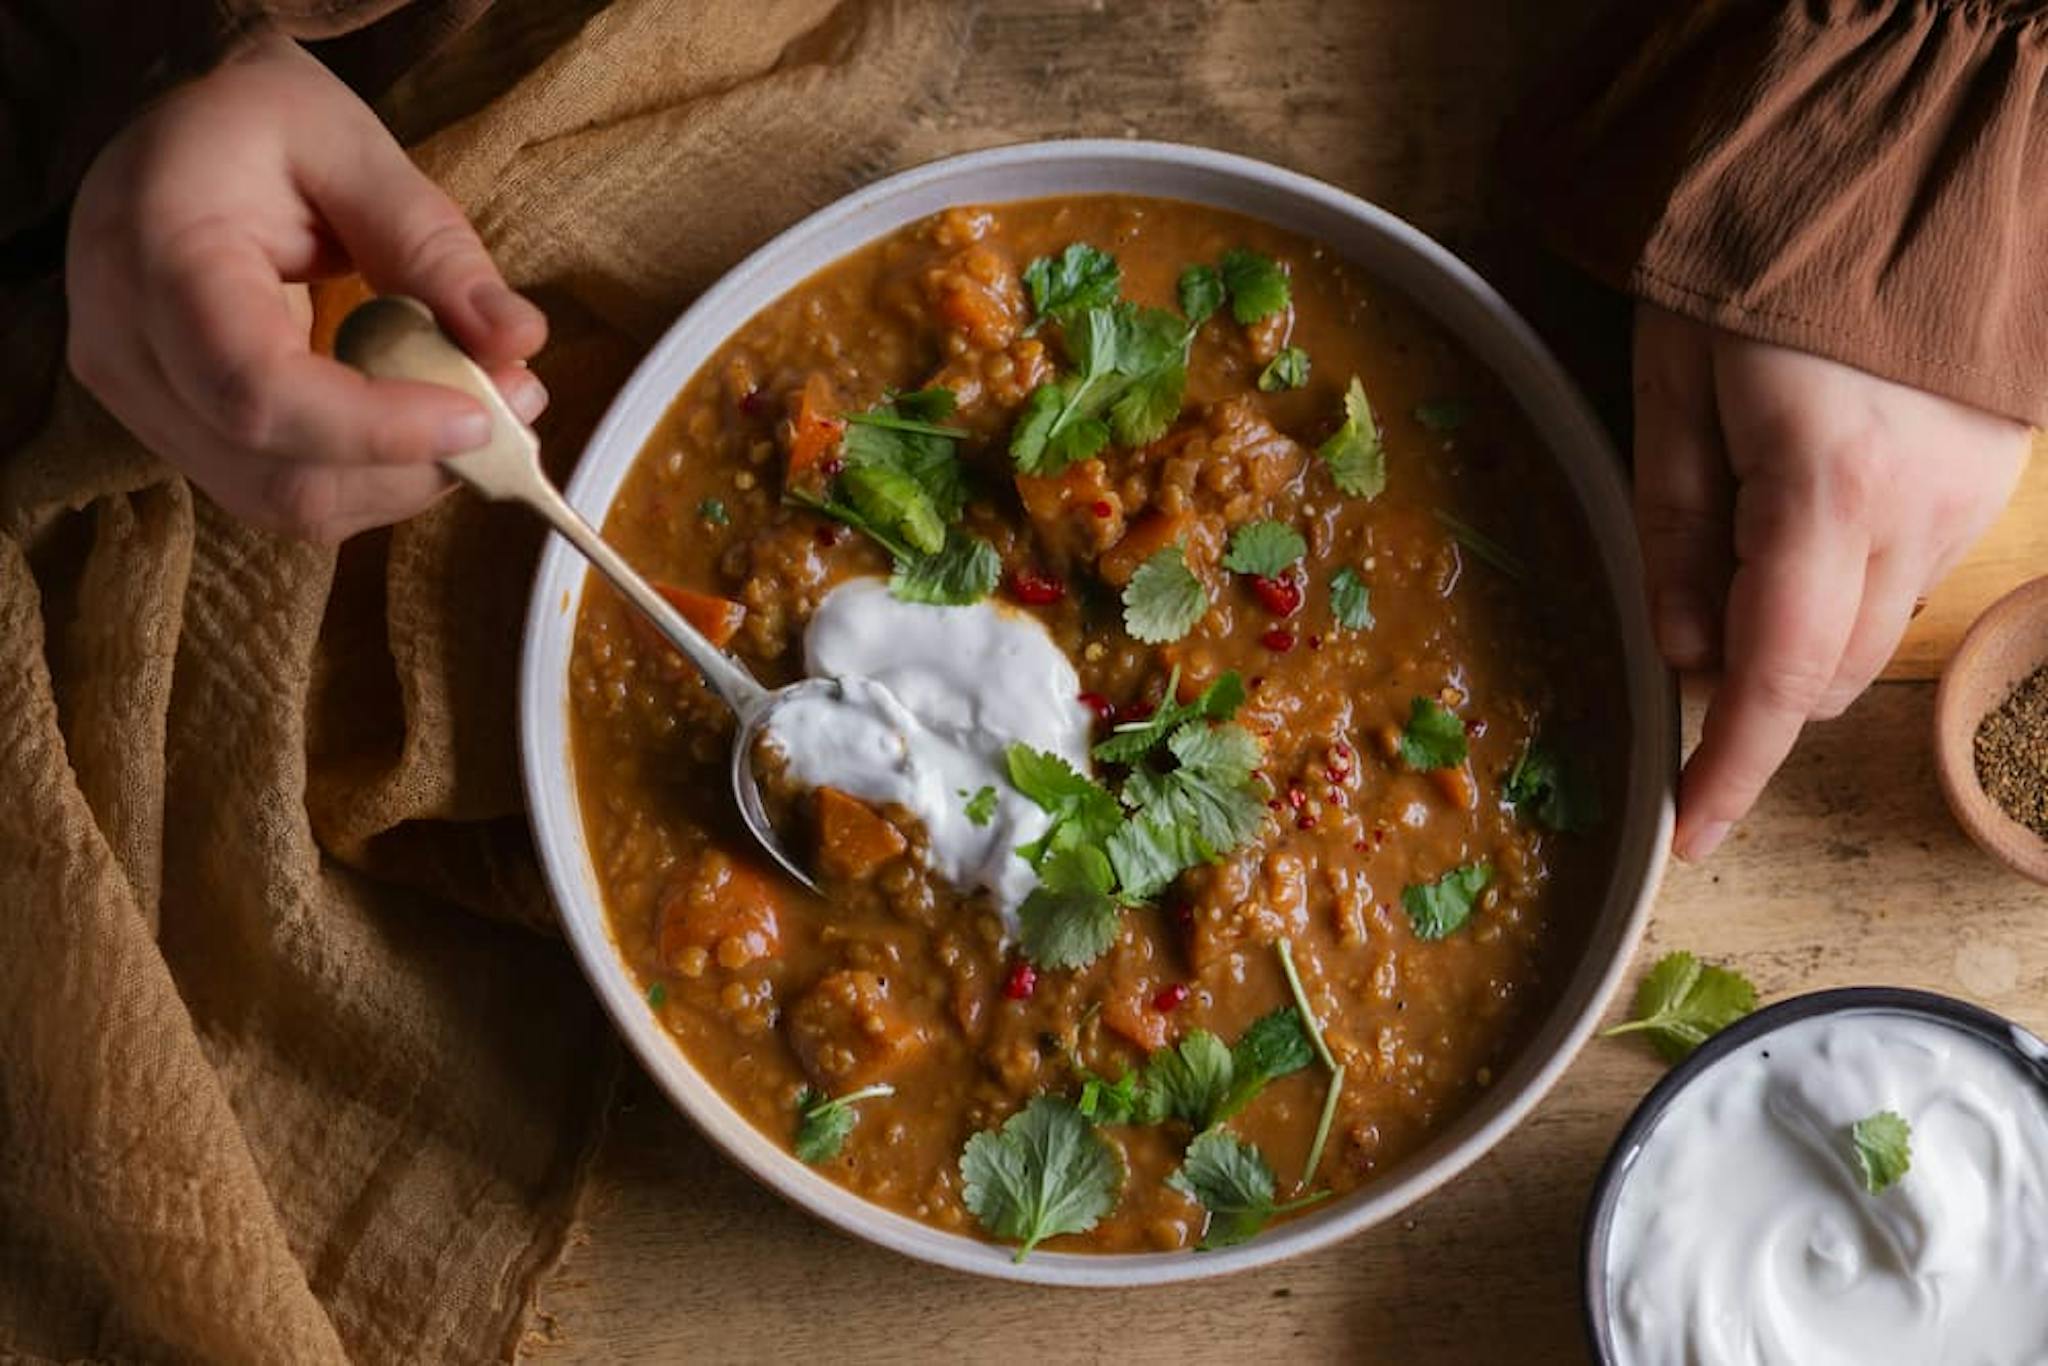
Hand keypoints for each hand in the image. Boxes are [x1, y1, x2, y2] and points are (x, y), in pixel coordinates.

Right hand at [65, 33, 547, 543]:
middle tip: (513, 406)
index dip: (375, 427)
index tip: (480, 416)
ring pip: (284, 502)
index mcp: (157, 256)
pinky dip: (370, 479)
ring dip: (401, 480)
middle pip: (277, 471)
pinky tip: (422, 424)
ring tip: (479, 409)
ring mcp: (141, 403)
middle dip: (413, 463)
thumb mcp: (349, 144)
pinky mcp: (176, 434)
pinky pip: (281, 492)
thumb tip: (518, 340)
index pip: (257, 389)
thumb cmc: (252, 125)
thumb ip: (431, 244)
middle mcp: (125, 349)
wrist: (165, 133)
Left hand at [1632, 304, 2027, 859]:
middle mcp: (1919, 511)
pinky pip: (1908, 574)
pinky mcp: (1990, 476)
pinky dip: (1847, 584)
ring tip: (1739, 543)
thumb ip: (1672, 529)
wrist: (1900, 155)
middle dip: (1755, 688)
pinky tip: (1803, 509)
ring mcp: (1969, 495)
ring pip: (1875, 631)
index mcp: (1825, 489)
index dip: (1731, 768)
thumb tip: (1681, 653)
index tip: (1690, 833)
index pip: (1779, 677)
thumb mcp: (1670, 386)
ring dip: (1802, 635)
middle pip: (1832, 671)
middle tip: (1686, 625)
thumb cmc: (1753, 259)